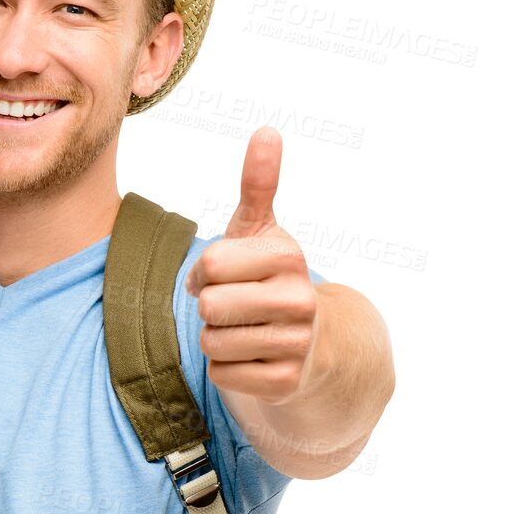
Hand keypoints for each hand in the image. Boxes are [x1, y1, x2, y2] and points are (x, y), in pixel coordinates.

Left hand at [185, 127, 318, 404]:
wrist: (311, 342)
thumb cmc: (269, 280)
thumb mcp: (260, 231)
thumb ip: (258, 184)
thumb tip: (266, 131)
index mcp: (287, 256)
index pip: (210, 264)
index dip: (202, 273)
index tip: (219, 276)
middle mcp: (300, 299)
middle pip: (210, 306)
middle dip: (209, 308)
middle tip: (231, 306)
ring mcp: (296, 343)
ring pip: (213, 342)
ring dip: (216, 339)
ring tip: (242, 331)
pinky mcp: (285, 382)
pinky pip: (224, 374)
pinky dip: (227, 369)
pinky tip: (250, 358)